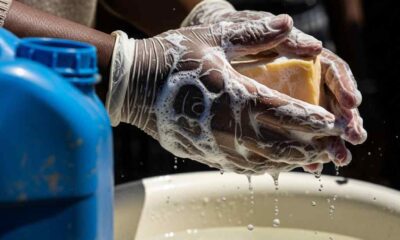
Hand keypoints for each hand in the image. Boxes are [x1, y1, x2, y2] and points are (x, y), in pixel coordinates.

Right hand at [106, 16, 349, 174]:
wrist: (133, 85)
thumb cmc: (173, 58)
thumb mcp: (213, 38)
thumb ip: (254, 33)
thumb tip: (289, 22)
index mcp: (234, 96)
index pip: (285, 113)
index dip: (313, 119)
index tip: (333, 122)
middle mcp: (228, 128)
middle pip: (281, 144)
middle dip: (310, 144)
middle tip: (331, 142)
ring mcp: (215, 145)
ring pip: (264, 162)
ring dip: (291, 160)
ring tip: (310, 155)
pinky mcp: (205, 154)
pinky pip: (243, 167)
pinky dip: (265, 166)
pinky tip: (275, 162)